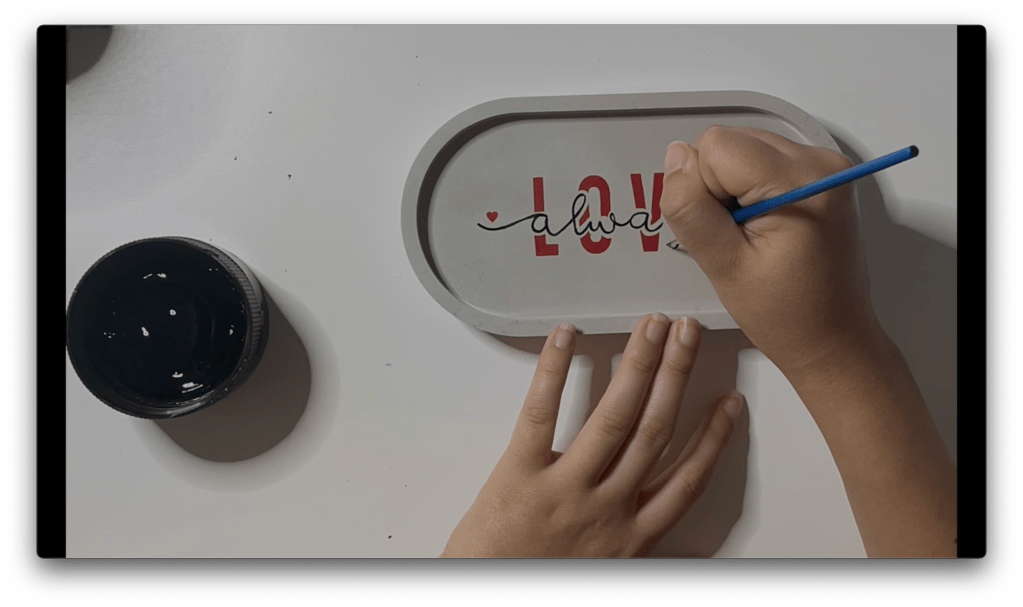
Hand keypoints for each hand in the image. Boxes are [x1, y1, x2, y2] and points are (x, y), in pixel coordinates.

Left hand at [442, 314, 743, 557]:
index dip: (712, 438)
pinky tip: (567, 336)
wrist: (486, 606)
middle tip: (690, 333)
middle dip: (677, 375)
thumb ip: (623, 535)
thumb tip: (644, 504)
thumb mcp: (600, 569)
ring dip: (639, 365)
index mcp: (630, 538)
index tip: (727, 403)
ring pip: (616, 418)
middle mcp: (606, 510)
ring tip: (653, 326)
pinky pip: (541, 413)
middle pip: (655, 431)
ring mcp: (565, 491)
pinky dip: (554, 370)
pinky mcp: (518, 476)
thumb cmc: (533, 587)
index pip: (686, 479)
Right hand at [660, 126, 882, 380]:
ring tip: (750, 236)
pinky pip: (760, 161)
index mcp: (800, 181)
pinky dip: (748, 189)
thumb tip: (675, 156)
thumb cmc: (785, 314)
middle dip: (715, 185)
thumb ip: (691, 208)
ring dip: (730, 188)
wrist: (834, 341)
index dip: (701, 188)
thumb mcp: (724, 266)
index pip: (715, 146)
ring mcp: (823, 164)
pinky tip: (761, 228)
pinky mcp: (821, 174)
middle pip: (729, 141)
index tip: (723, 233)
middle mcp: (818, 159)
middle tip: (735, 238)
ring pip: (741, 148)